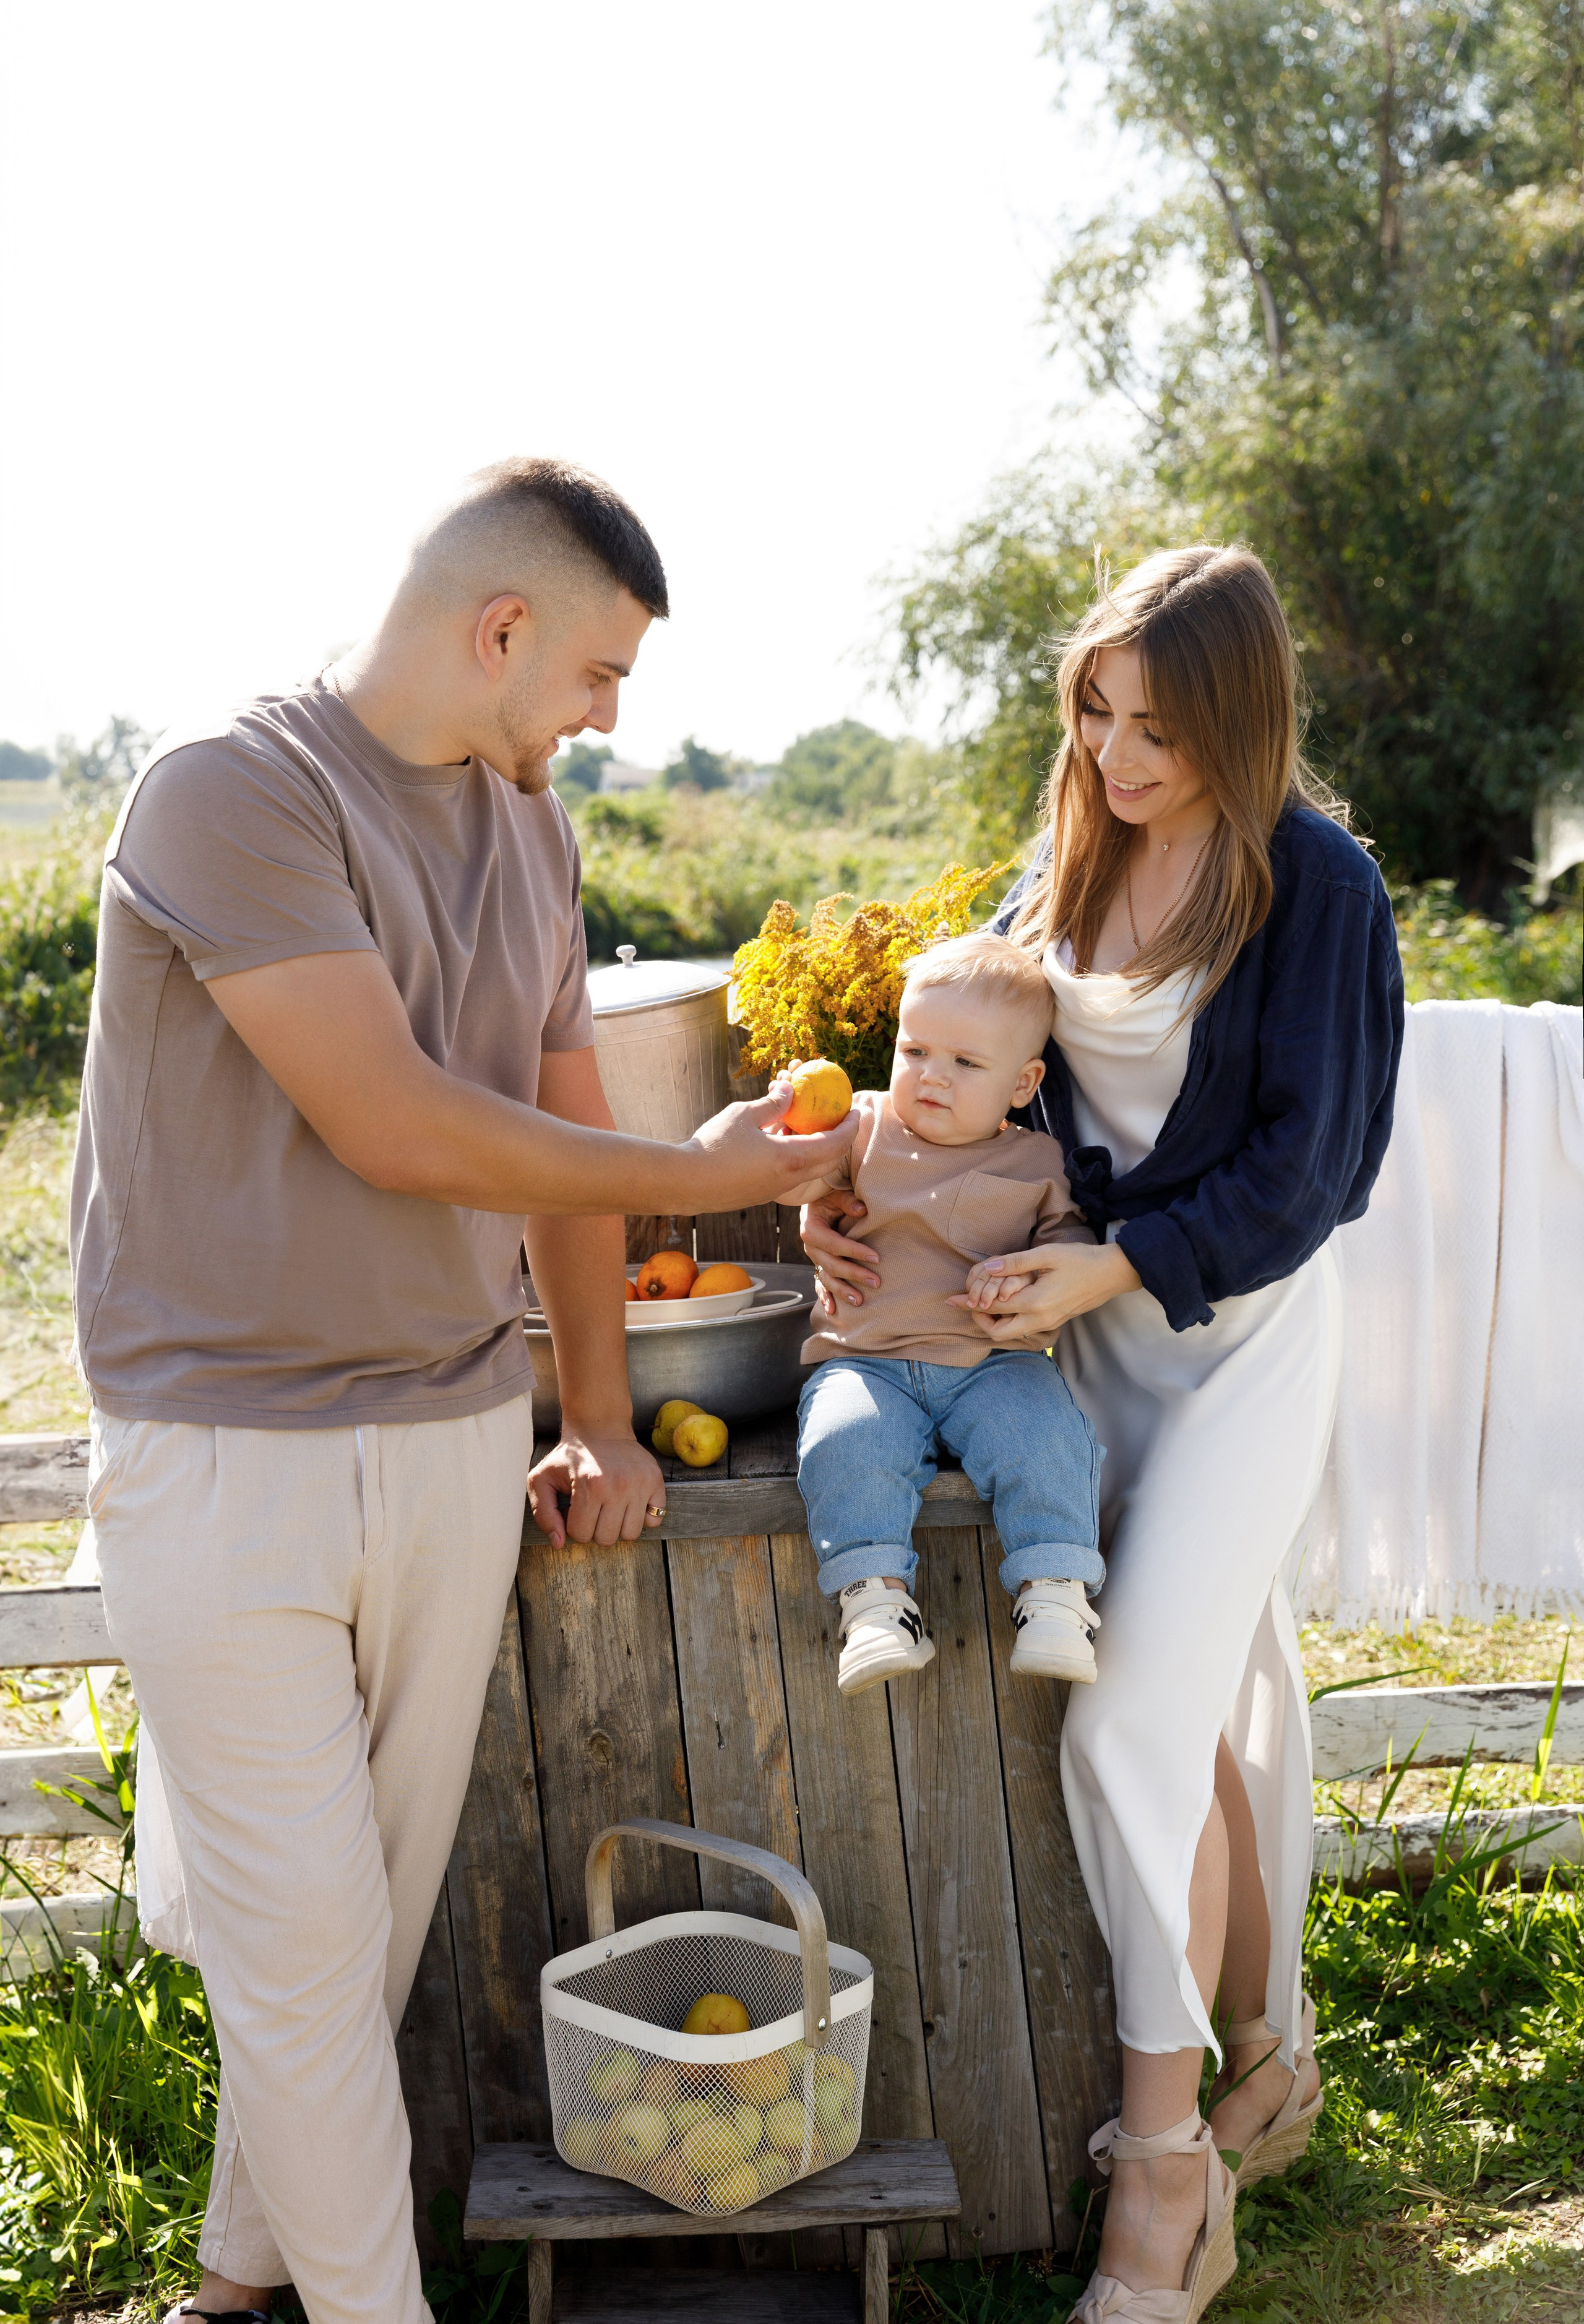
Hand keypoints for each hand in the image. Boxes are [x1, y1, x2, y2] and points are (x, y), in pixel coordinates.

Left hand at [528, 1427, 667, 1547]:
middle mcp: (619, 1486)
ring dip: (618, 1526)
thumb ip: (543, 1514)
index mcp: (589, 1486)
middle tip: (592, 1508)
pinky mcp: (656, 1481)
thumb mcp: (541, 1479)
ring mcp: (640, 1484)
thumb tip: (559, 1544)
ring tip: (610, 1507)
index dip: (574, 1525)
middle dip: (595, 1528)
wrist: (599, 1427)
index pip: (581, 1535)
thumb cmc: (569, 1457)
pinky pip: (655, 1520)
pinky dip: (643, 1518)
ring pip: (630, 1534)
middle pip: (607, 1539)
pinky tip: (629, 1504)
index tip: (575, 1508)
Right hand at [683, 1080, 857, 1210]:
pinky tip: (779, 1138)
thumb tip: (790, 1088)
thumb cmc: (713, 1145)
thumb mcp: (744, 1114)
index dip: (850, 1127)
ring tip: (804, 1123)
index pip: (835, 1143)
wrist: (685, 1182)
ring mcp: (775, 1189)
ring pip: (809, 1169)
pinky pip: (789, 1174)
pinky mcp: (762, 1194)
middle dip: (840, 1140)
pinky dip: (794, 1156)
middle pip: (829, 1161)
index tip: (856, 1110)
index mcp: (790, 1158)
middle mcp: (789, 1179)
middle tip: (840, 1119)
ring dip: (814, 1147)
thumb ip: (772, 1103)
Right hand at [801, 1190, 881, 1314]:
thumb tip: (862, 1210)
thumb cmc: (827, 1196)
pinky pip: (819, 1284)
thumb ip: (847, 1200)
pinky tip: (833, 1310)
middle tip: (876, 1282)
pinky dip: (825, 1297)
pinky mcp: (818, 1265)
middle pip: (832, 1265)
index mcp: (811, 1229)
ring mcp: (814, 1259)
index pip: (835, 1244)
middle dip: (854, 1275)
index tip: (876, 1258)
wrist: (816, 1202)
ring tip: (860, 1301)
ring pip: (826, 1278)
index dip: (854, 1251)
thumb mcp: (834, 1193)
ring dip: (842, 1292)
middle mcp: (810, 1247)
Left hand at [946, 1240, 1139, 1343]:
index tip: (951, 1298)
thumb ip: (1014, 1263)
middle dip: (979, 1319)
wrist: (1112, 1273)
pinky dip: (1009, 1321)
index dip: (969, 1302)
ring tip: (985, 1302)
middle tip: (969, 1302)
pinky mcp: (1054, 1322)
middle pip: (997, 1332)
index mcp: (1036, 1302)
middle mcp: (1040, 1319)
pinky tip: (1005, 1304)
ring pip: (1010, 1333)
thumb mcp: (1046, 1255)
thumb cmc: (1080, 1259)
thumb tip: (986, 1268)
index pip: (992, 1308)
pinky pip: (1023, 1329)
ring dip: (994, 1321)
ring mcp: (1048, 1324)